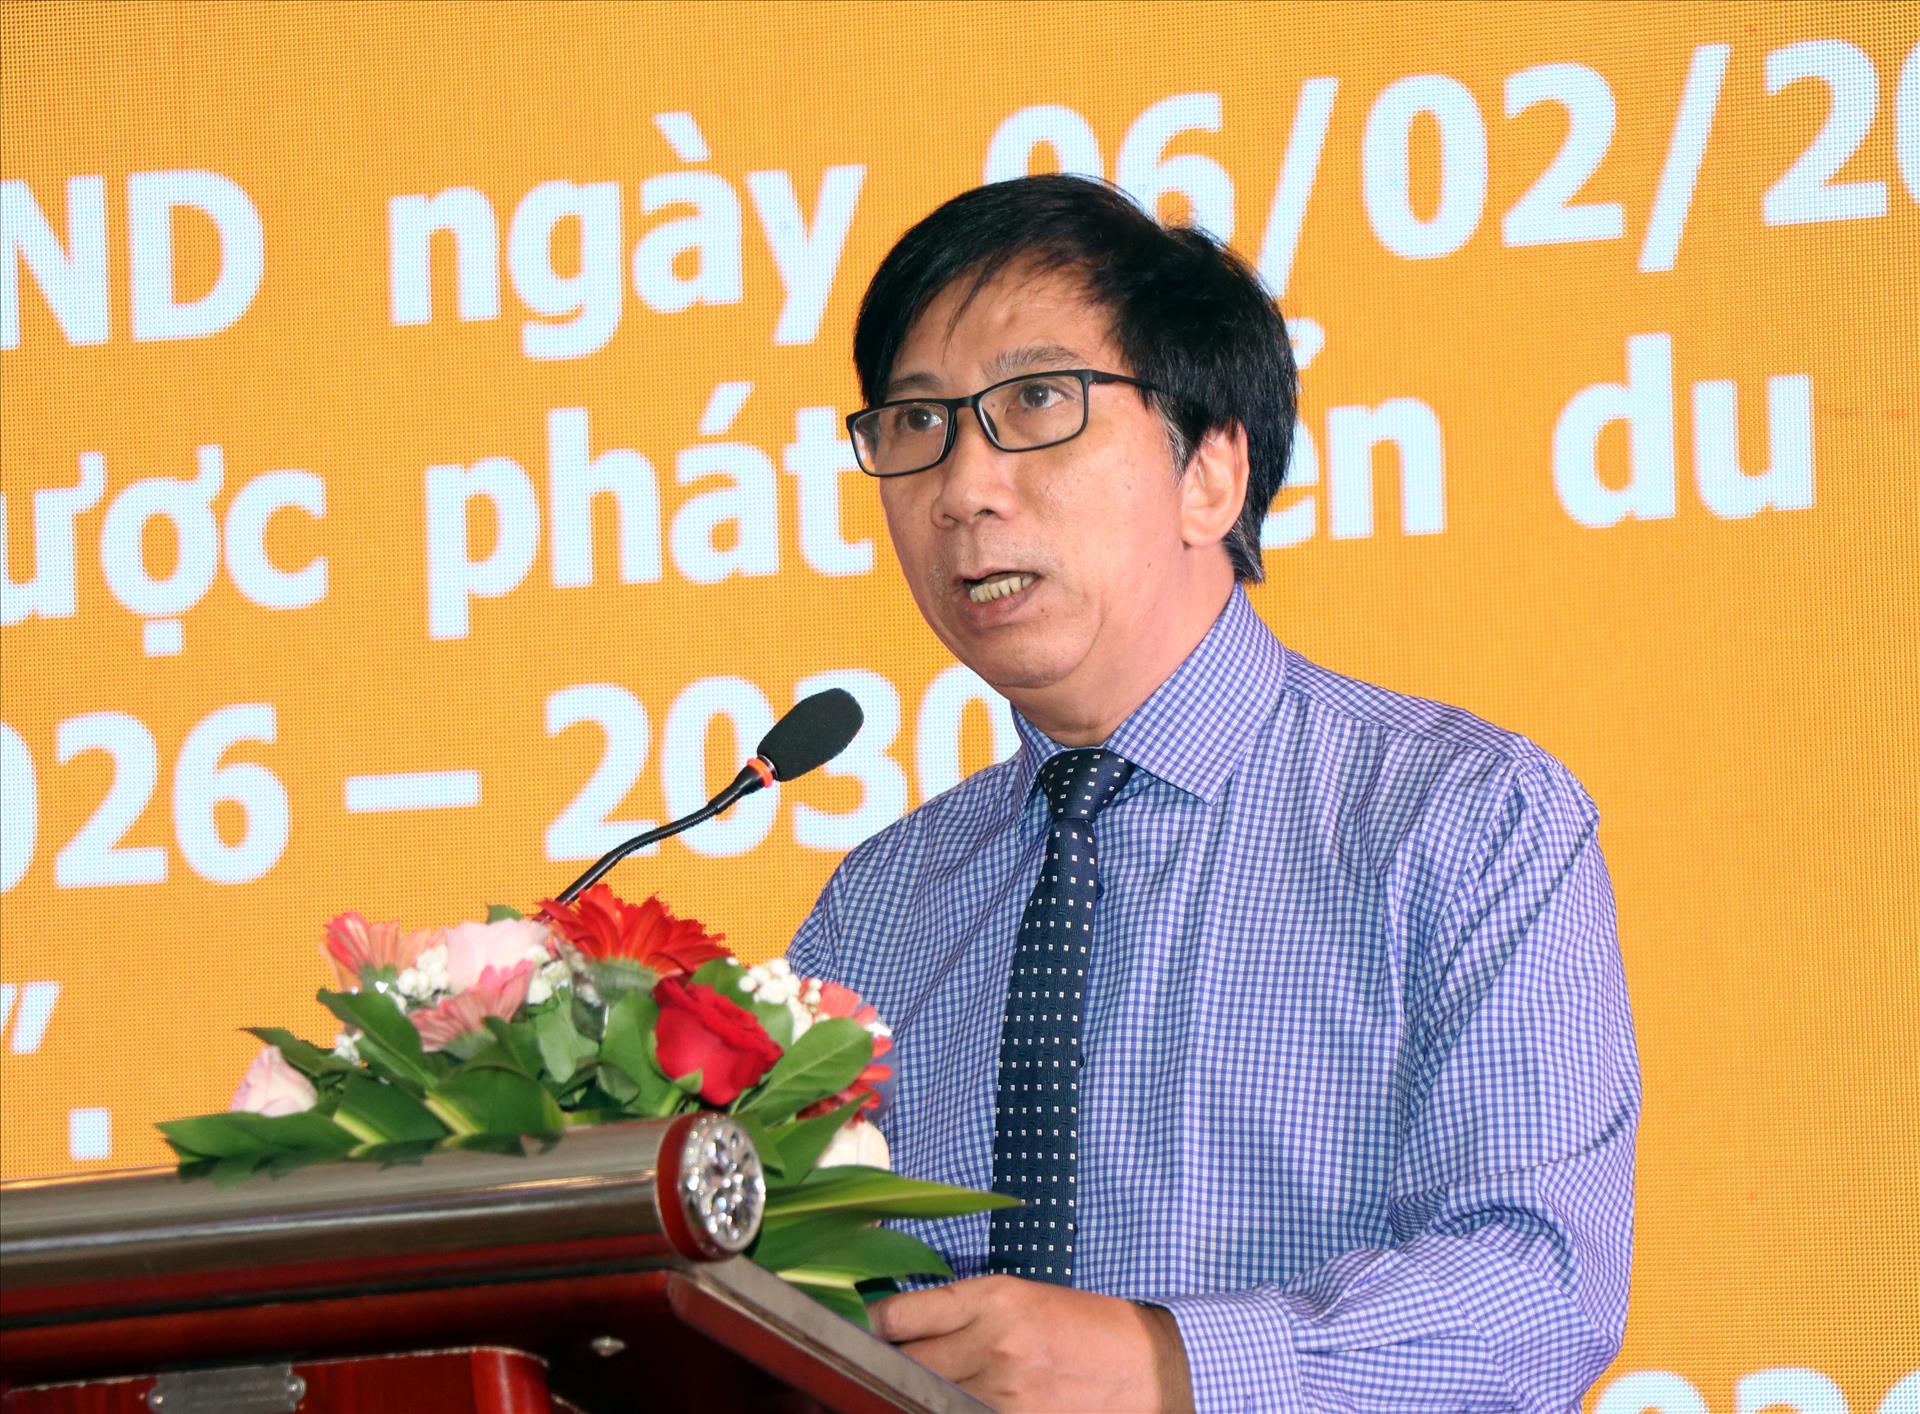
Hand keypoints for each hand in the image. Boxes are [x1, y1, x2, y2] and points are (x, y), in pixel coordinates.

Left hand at [869, 1275, 1192, 1412]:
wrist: (1149, 1366)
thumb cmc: (1084, 1327)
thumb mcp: (1021, 1300)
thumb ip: (963, 1315)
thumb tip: (902, 1332)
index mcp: (992, 1297)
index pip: (901, 1315)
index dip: (865, 1329)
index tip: (846, 1334)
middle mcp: (993, 1341)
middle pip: (903, 1362)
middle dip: (877, 1368)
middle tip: (855, 1370)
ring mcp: (1003, 1390)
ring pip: (924, 1397)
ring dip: (906, 1394)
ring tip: (896, 1389)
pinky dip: (941, 1410)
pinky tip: (936, 1404)